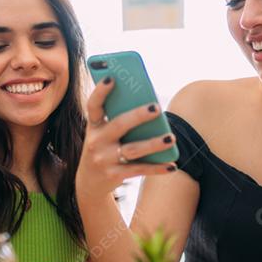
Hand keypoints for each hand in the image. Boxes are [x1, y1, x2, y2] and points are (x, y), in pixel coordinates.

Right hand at [75, 77, 177, 200]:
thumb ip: (120, 120)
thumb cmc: (104, 149)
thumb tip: (152, 108)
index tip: (112, 78)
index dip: (100, 91)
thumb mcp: (104, 134)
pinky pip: (139, 170)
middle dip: (138, 115)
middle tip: (156, 107)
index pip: (93, 105)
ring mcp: (104, 159)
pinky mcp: (114, 175)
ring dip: (153, 144)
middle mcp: (96, 141)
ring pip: (133, 149)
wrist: (88, 183)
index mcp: (94, 126)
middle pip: (119, 125)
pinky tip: (172, 165)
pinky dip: (157, 168)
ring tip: (170, 137)